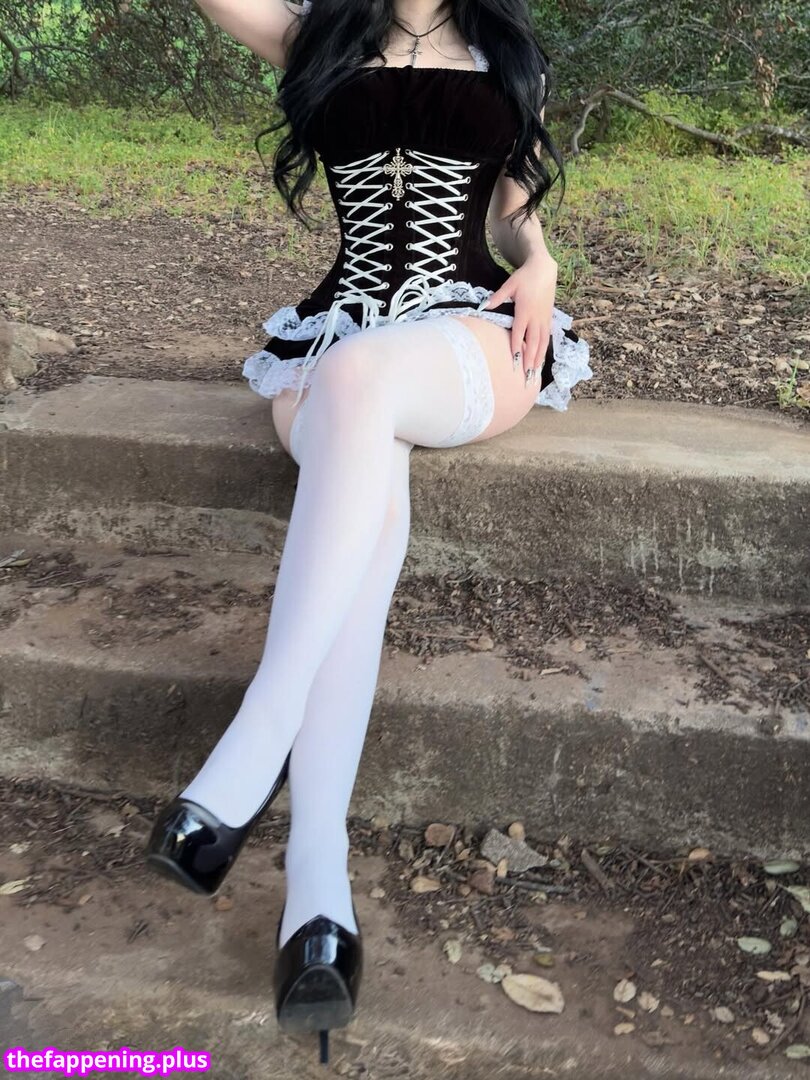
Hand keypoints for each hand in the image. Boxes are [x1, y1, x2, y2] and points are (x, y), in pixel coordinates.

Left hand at [483, 255, 557, 385]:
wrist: (544, 269)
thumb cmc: (524, 277)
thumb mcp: (509, 284)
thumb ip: (497, 297)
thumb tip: (482, 307)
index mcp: (525, 310)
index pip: (519, 333)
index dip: (517, 347)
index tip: (515, 361)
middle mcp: (536, 317)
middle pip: (533, 342)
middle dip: (530, 359)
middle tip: (527, 375)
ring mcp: (544, 318)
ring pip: (542, 342)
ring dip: (539, 358)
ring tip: (535, 373)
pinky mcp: (549, 318)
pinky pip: (547, 337)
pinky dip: (544, 350)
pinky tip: (541, 359)